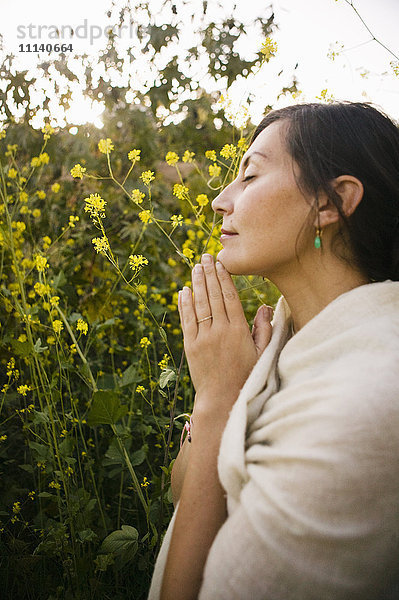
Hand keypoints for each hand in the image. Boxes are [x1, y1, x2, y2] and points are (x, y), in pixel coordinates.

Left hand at [177, 254, 272, 418]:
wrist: (222, 399)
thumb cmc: (246, 376)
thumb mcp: (262, 353)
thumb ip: (264, 329)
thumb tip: (265, 306)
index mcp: (238, 331)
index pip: (230, 297)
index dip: (225, 277)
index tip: (221, 263)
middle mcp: (219, 331)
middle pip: (213, 296)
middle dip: (209, 274)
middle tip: (206, 256)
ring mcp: (203, 338)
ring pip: (199, 305)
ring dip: (197, 284)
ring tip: (195, 267)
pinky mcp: (190, 346)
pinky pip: (187, 320)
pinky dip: (185, 304)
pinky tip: (184, 291)